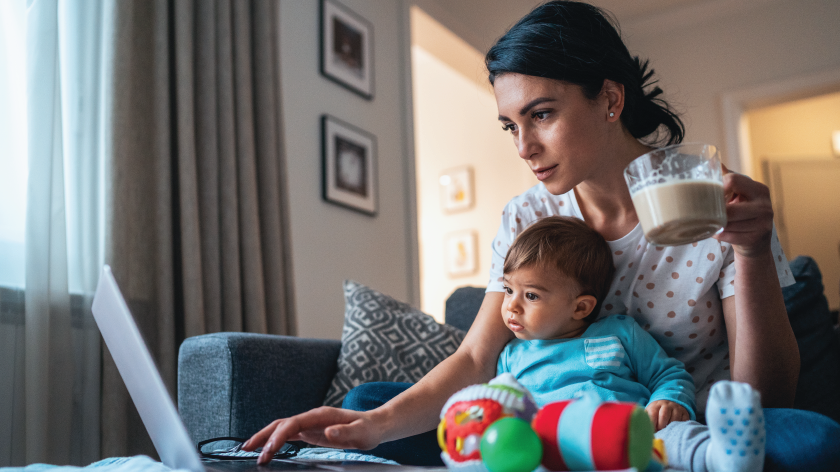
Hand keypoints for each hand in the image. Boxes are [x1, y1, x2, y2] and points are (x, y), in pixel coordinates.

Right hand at [241, 407, 383, 463]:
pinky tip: (267, 449)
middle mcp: (312, 418)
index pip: (292, 424)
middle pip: (281, 424)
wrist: (375, 425)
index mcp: (320, 416)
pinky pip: (289, 435)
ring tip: (248, 449)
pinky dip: (275, 441)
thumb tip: (327, 433)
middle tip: (246, 450)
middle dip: (263, 436)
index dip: (278, 437)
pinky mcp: (311, 432)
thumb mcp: (361, 433)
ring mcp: (310, 424)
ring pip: (282, 428)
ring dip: (265, 437)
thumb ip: (345, 433)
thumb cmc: (369, 429)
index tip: (267, 451)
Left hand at [645, 400, 688, 430]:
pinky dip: (680, 427)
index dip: (652, 425)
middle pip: (663, 416)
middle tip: (660, 434)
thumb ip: (646, 420)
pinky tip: (676, 431)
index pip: (653, 414)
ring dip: (670, 428)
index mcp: (655, 406)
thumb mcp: (649, 412)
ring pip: (674, 419)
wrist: (669, 402)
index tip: (651, 432)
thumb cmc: (657, 412)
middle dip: (661, 427)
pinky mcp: (684, 413)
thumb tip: (642, 431)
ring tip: (667, 433)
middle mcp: (666, 406)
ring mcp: (676, 409)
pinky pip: (684, 421)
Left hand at [713, 164, 773, 257]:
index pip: (733, 181)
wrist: (757, 241)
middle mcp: (764, 205)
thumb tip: (714, 162)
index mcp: (759, 189)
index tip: (709, 195)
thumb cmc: (743, 213)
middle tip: (702, 212)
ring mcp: (763, 223)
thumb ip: (729, 180)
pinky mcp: (756, 238)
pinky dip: (718, 235)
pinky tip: (715, 232)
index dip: (717, 188)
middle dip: (713, 212)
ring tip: (708, 223)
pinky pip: (729, 236)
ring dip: (714, 225)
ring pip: (727, 223)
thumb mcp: (740, 194)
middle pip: (729, 208)